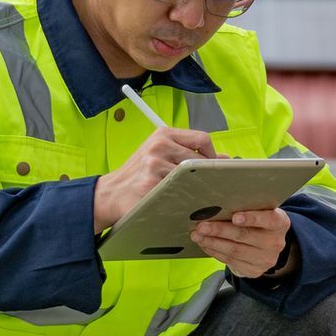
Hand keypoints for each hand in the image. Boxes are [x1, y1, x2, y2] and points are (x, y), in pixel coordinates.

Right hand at [93, 127, 216, 230]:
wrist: (111, 193)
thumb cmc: (139, 174)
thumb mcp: (160, 154)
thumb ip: (189, 152)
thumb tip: (224, 158)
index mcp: (163, 134)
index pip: (202, 139)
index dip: (212, 155)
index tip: (212, 168)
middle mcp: (159, 146)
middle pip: (200, 159)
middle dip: (205, 175)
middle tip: (206, 185)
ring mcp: (155, 165)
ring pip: (192, 177)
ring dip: (195, 188)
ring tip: (189, 194)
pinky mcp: (151, 184)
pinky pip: (179, 192)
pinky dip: (184, 199)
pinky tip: (179, 202)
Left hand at [193, 207, 293, 278]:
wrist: (268, 247)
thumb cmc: (260, 223)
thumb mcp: (261, 212)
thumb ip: (248, 207)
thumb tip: (219, 203)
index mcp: (279, 223)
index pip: (268, 219)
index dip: (252, 218)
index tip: (235, 217)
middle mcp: (275, 242)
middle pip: (244, 236)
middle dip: (220, 230)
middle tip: (202, 226)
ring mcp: (265, 259)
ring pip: (234, 251)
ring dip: (212, 242)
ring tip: (197, 235)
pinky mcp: (253, 271)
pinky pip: (230, 261)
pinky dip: (214, 251)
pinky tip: (205, 244)